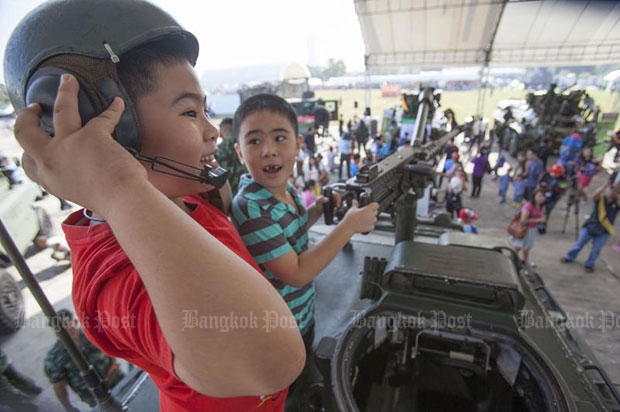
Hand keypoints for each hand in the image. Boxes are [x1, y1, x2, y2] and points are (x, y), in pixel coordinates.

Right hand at [15, 74, 146, 211]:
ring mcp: (69, 145)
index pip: (27, 162)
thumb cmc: (109, 202)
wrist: (122, 201)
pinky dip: (113, 108)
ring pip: (61, 109)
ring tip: (68, 80)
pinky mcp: (92, 135)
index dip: (29, 148)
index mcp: (48, 179)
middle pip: (26, 132)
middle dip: (27, 116)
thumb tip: (80, 168)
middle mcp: (51, 161)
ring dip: (65, 91)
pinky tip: (117, 103)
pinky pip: (104, 115)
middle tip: (36, 106)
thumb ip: (74, 179)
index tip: (35, 138)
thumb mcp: (79, 194)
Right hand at [341, 199, 378, 233]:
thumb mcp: (352, 209)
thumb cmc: (350, 218)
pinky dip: (370, 225)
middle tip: (366, 213)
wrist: (348, 227)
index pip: (376, 205)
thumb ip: (355, 204)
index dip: (374, 205)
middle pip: (376, 212)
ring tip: (364, 219)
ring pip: (375, 219)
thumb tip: (355, 201)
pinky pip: (372, 225)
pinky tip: (364, 224)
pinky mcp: (370, 227)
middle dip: (372, 212)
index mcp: (367, 209)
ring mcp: (371, 222)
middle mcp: (371, 215)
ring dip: (371, 218)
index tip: (371, 206)